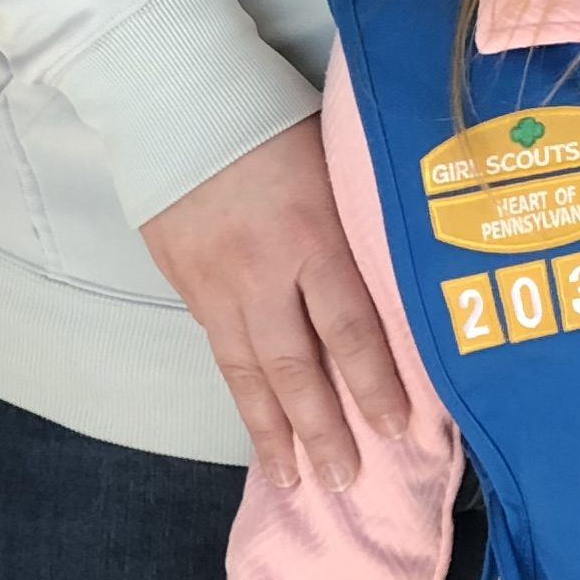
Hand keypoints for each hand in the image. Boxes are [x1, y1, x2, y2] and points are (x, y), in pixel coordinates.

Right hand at [137, 119, 410, 491]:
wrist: (173, 98)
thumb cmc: (273, 119)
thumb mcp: (335, 159)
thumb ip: (362, 217)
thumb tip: (406, 268)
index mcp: (312, 235)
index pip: (351, 326)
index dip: (375, 382)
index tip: (400, 427)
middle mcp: (263, 271)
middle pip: (296, 366)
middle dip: (324, 428)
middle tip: (347, 480)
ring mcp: (217, 283)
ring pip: (247, 372)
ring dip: (273, 431)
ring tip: (293, 480)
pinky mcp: (184, 283)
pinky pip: (219, 349)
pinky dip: (239, 392)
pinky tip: (255, 421)